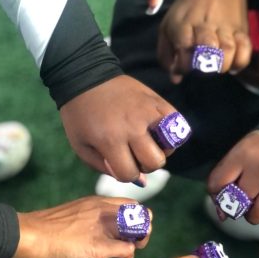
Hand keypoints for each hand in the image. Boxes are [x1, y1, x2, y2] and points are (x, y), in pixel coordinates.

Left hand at [14, 196, 151, 257]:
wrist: (28, 237)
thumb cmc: (59, 245)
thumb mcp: (94, 252)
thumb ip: (118, 249)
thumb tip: (132, 250)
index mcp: (107, 211)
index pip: (142, 213)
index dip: (144, 231)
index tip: (136, 247)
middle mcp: (101, 204)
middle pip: (133, 210)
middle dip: (137, 228)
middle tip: (128, 247)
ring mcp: (90, 205)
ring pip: (118, 213)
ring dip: (122, 229)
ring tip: (114, 249)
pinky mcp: (79, 209)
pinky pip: (103, 214)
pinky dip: (108, 227)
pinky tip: (98, 242)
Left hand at [60, 75, 178, 180]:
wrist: (85, 76)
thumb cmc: (80, 116)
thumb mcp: (82, 147)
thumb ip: (106, 168)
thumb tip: (141, 181)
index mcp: (110, 140)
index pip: (130, 173)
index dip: (125, 173)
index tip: (119, 163)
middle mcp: (132, 127)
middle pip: (155, 162)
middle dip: (145, 165)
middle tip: (135, 154)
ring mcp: (148, 112)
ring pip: (170, 146)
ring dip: (160, 149)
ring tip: (147, 141)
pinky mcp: (158, 100)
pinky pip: (178, 124)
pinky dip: (171, 132)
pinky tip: (158, 131)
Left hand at [157, 0, 251, 81]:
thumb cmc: (189, 7)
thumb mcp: (169, 25)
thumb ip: (166, 52)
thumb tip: (175, 78)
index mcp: (182, 25)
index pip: (183, 54)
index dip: (183, 67)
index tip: (185, 65)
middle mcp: (203, 26)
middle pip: (206, 53)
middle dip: (203, 66)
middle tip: (202, 65)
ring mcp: (225, 27)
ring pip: (227, 52)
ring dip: (222, 65)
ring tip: (217, 64)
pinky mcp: (241, 29)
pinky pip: (245, 50)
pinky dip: (241, 61)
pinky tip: (233, 63)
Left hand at [207, 130, 258, 225]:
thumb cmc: (257, 150)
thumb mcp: (236, 155)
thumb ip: (222, 180)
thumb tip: (222, 215)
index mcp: (243, 156)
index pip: (217, 183)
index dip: (217, 191)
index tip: (224, 189)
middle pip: (238, 204)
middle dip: (237, 203)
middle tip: (243, 195)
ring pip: (256, 217)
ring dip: (252, 214)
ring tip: (256, 202)